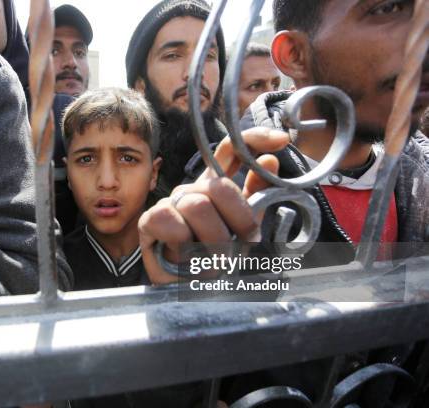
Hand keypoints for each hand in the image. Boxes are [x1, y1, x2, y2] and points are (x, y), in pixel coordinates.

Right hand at [139, 127, 288, 283]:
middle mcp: (193, 190)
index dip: (253, 139)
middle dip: (239, 220)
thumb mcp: (242, 230)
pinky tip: (185, 257)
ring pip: (199, 206)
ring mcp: (170, 203)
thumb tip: (271, 160)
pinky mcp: (150, 219)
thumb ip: (256, 199)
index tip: (280, 141)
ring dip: (212, 241)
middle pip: (221, 187)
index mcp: (215, 188)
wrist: (184, 292)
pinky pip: (173, 222)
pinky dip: (185, 245)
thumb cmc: (212, 260)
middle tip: (243, 245)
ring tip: (213, 261)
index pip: (230, 150)